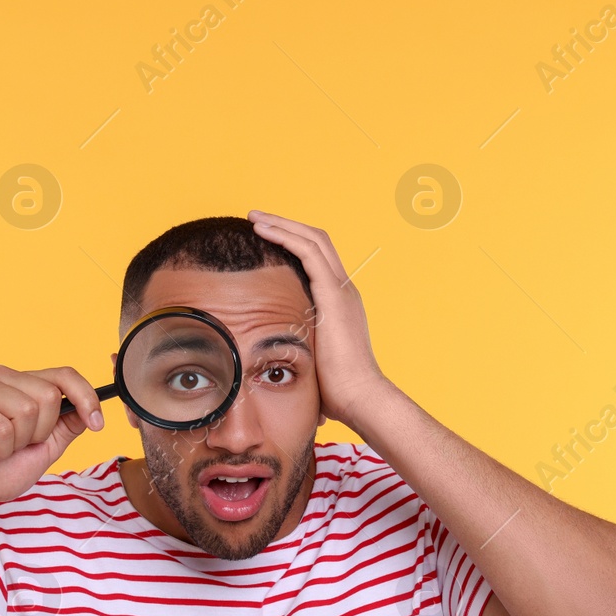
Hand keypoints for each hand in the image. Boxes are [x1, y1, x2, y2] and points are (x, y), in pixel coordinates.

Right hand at [0, 365, 102, 523]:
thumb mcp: (46, 447)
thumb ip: (67, 424)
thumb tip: (92, 407)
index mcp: (23, 384)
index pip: (63, 375)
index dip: (86, 397)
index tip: (97, 423)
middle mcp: (2, 379)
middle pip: (49, 395)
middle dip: (41, 432)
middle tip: (16, 445)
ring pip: (27, 409)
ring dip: (18, 442)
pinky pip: (3, 427)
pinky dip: (0, 449)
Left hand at [248, 210, 389, 428]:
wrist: (360, 397)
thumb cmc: (337, 391)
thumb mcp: (313, 363)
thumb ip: (300, 355)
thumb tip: (279, 371)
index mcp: (340, 303)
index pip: (319, 260)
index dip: (294, 243)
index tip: (267, 239)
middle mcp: (344, 290)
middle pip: (317, 241)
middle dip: (286, 226)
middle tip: (257, 219)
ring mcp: (342, 289)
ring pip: (313, 239)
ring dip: (281, 224)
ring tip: (254, 218)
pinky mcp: (334, 294)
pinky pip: (308, 251)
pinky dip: (284, 235)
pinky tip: (262, 230)